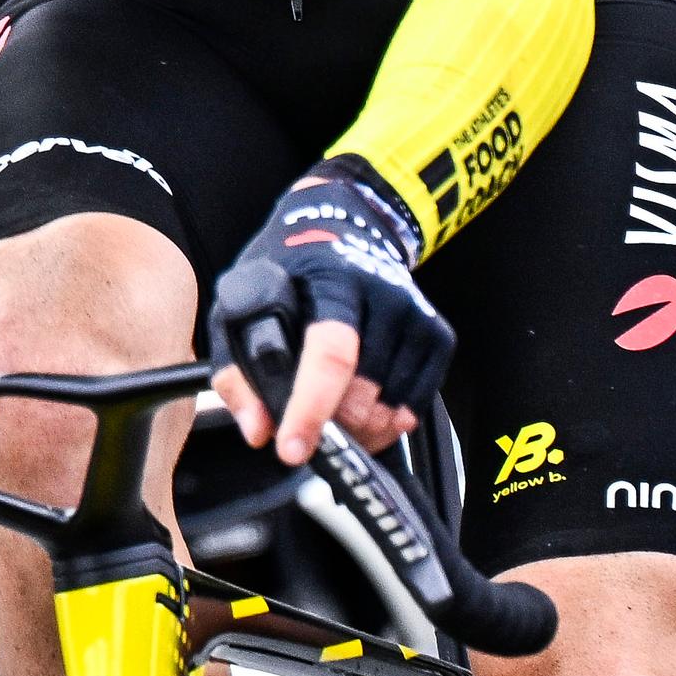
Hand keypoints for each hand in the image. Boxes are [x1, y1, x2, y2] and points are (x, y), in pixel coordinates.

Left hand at [206, 162, 449, 463]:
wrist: (346, 226)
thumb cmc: (287, 273)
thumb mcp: (240, 305)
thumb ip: (239, 370)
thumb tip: (258, 430)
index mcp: (332, 281)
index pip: (329, 352)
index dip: (311, 407)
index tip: (292, 449)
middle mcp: (383, 294)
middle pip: (363, 392)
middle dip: (330, 427)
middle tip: (305, 429)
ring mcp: (415, 313)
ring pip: (391, 406)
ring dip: (358, 430)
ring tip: (333, 419)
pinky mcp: (436, 332)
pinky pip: (418, 403)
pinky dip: (389, 423)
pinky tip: (364, 412)